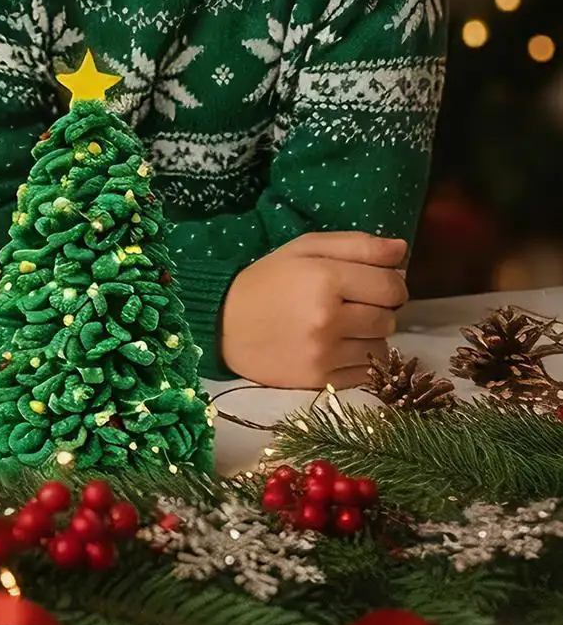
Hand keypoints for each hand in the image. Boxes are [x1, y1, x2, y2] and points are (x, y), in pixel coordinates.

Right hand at [220, 231, 409, 389]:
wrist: (222, 323)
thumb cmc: (267, 280)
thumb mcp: (304, 248)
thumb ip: (356, 245)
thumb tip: (402, 250)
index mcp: (325, 278)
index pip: (393, 287)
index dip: (390, 285)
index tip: (372, 285)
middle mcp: (328, 317)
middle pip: (389, 319)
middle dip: (378, 311)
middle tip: (352, 306)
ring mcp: (324, 352)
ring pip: (381, 348)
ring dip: (369, 337)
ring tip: (342, 328)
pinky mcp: (319, 379)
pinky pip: (366, 373)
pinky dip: (358, 361)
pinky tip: (335, 348)